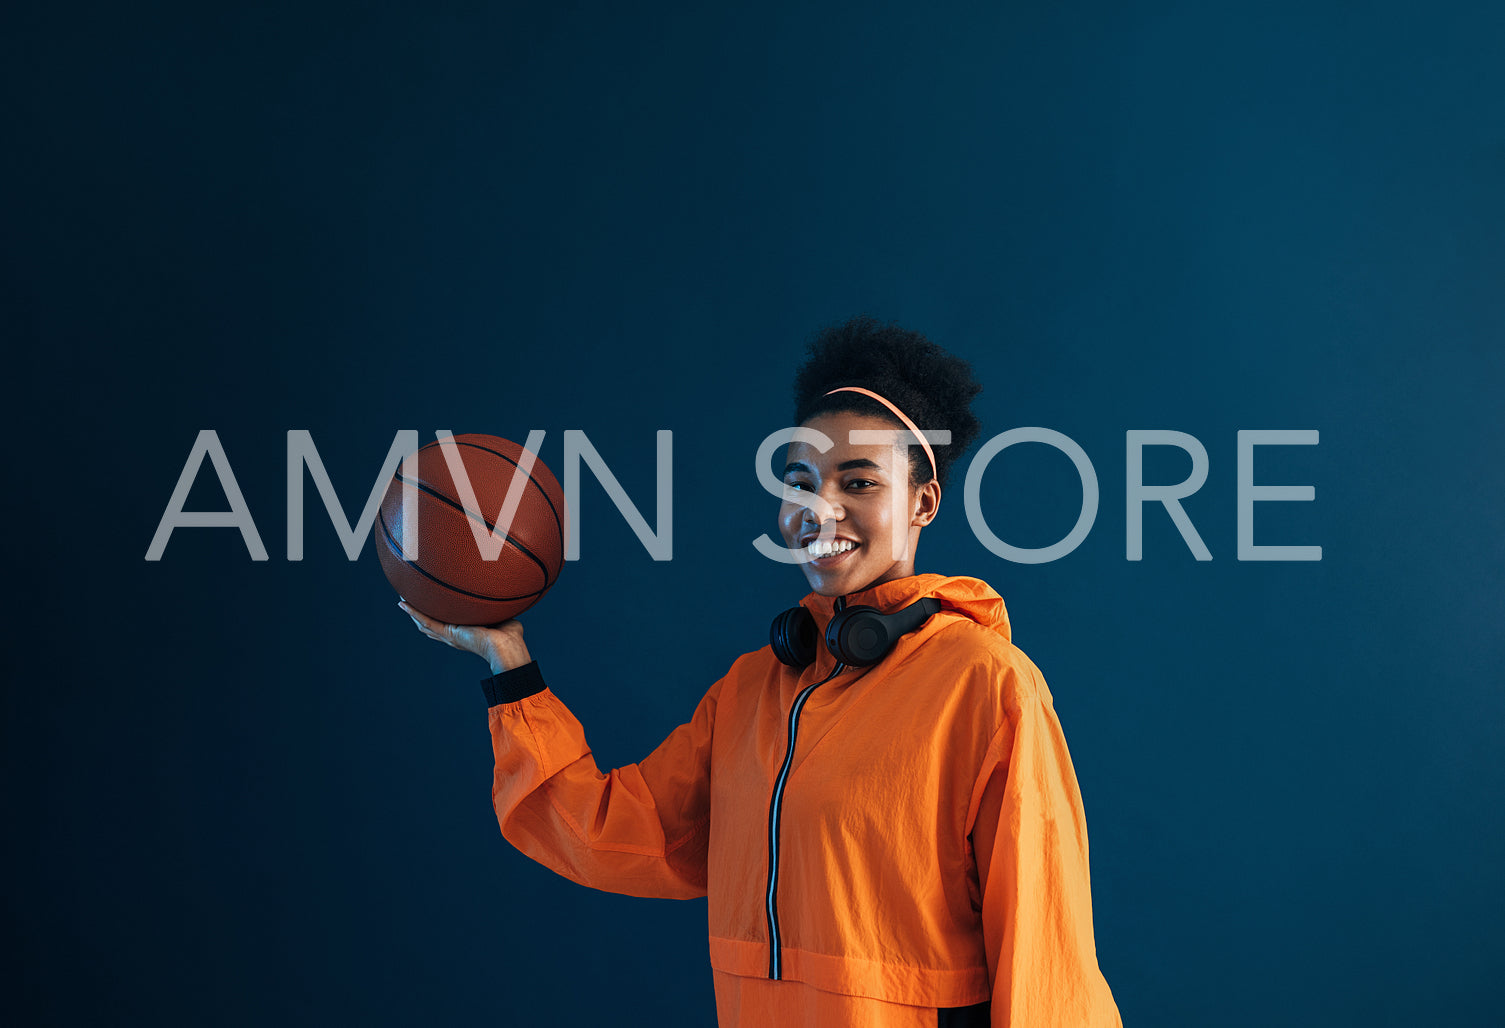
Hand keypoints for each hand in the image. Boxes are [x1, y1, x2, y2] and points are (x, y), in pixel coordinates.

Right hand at [398, 600, 532, 674]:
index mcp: (465, 633)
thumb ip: (500, 608)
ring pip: (424, 622)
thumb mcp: (502, 616)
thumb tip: (505, 596)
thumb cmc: (510, 637)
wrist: (507, 646)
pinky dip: (414, 612)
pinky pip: (427, 621)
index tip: (430, 601)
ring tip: (402, 596)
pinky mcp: (449, 633)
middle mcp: (454, 635)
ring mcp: (450, 635)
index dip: (436, 613)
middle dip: (418, 612)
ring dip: (412, 610)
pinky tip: (403, 603)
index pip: (446, 623)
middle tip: (408, 597)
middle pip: (429, 624)